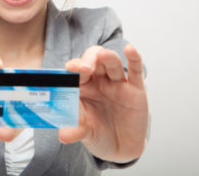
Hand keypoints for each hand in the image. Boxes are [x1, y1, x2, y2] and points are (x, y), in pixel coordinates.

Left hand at [60, 44, 148, 162]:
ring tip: (101, 55)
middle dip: (87, 60)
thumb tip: (63, 135)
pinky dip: (134, 58)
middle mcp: (99, 81)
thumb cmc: (99, 135)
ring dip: (106, 57)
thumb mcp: (85, 133)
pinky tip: (130, 49)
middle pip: (93, 61)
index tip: (69, 68)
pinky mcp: (135, 90)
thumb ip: (75, 130)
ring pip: (112, 63)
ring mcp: (117, 83)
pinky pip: (135, 71)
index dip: (73, 68)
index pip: (76, 71)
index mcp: (82, 87)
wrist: (121, 149)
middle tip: (83, 68)